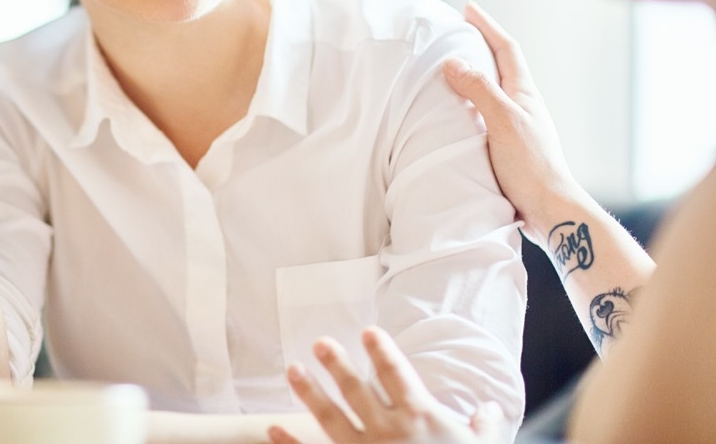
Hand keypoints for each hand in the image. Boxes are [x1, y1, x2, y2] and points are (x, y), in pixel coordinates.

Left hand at [267, 328, 501, 443]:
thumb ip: (486, 428)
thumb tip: (491, 409)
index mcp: (421, 418)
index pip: (397, 374)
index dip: (382, 351)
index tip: (368, 331)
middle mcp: (390, 431)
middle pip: (357, 390)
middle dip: (337, 364)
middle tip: (319, 343)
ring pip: (331, 418)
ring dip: (310, 393)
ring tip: (292, 370)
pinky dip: (291, 443)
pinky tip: (272, 428)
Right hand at [442, 1, 587, 242]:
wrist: (548, 209)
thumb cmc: (530, 165)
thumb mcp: (502, 120)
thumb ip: (479, 90)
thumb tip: (452, 62)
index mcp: (524, 94)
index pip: (506, 50)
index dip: (487, 27)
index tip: (468, 9)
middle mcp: (522, 106)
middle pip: (501, 67)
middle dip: (481, 46)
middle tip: (458, 33)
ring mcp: (516, 127)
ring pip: (493, 92)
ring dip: (474, 76)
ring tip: (451, 70)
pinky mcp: (508, 148)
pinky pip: (484, 115)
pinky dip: (469, 104)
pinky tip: (456, 114)